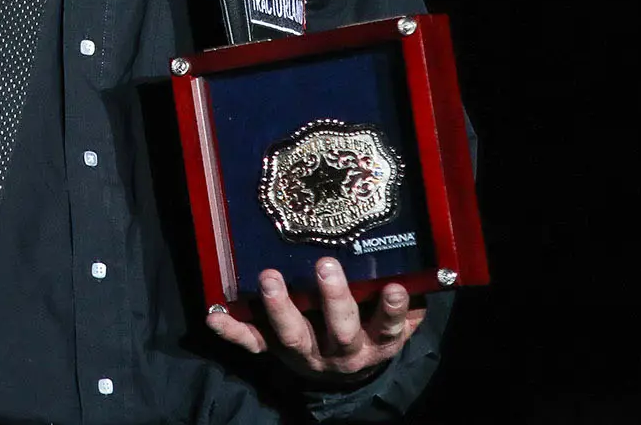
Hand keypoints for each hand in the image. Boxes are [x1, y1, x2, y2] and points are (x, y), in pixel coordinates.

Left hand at [205, 257, 423, 384]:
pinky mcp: (274, 352)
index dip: (391, 310)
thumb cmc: (372, 329)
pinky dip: (232, 331)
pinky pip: (252, 344)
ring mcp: (305, 353)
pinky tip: (213, 315)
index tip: (393, 288)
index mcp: (375, 341)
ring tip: (270, 278)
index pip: (387, 327)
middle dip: (333, 299)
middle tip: (325, 265)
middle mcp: (341, 352)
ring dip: (280, 308)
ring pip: (292, 336)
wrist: (346, 374)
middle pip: (339, 331)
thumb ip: (408, 299)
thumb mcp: (394, 319)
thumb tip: (427, 266)